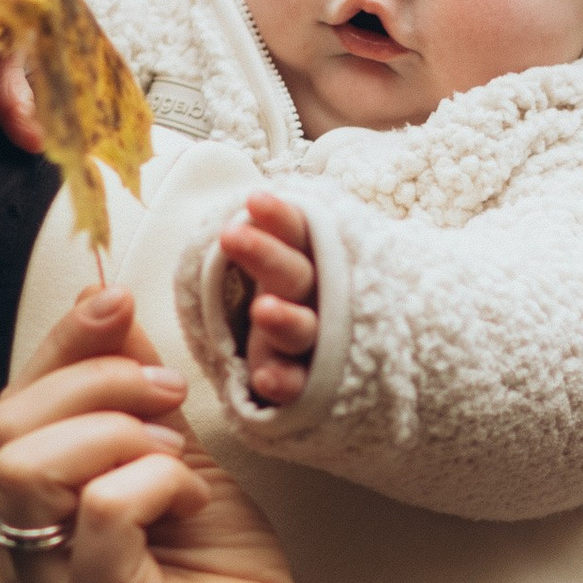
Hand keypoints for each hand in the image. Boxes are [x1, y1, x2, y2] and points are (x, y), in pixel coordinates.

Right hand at [0, 290, 449, 582]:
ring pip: (34, 465)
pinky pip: (103, 510)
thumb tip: (107, 301)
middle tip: (170, 393)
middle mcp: (16, 563)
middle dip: (93, 382)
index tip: (117, 302)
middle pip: (4, 431)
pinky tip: (189, 498)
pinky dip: (153, 480)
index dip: (60, 347)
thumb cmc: (217, 563)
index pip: (7, 411)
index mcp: (20, 522)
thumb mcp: (168, 453)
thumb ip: (129, 392)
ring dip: (118, 430)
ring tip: (178, 451)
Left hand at [217, 191, 318, 407]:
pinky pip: (299, 383)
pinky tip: (263, 379)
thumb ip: (277, 237)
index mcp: (311, 261)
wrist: (352, 353)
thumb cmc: (299, 296)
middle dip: (266, 256)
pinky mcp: (309, 382)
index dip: (278, 217)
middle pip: (296, 275)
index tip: (254, 199)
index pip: (297, 232)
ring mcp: (316, 342)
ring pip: (303, 330)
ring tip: (262, 309)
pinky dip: (284, 381)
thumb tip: (249, 203)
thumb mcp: (289, 262)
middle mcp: (318, 298)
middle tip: (231, 236)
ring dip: (284, 320)